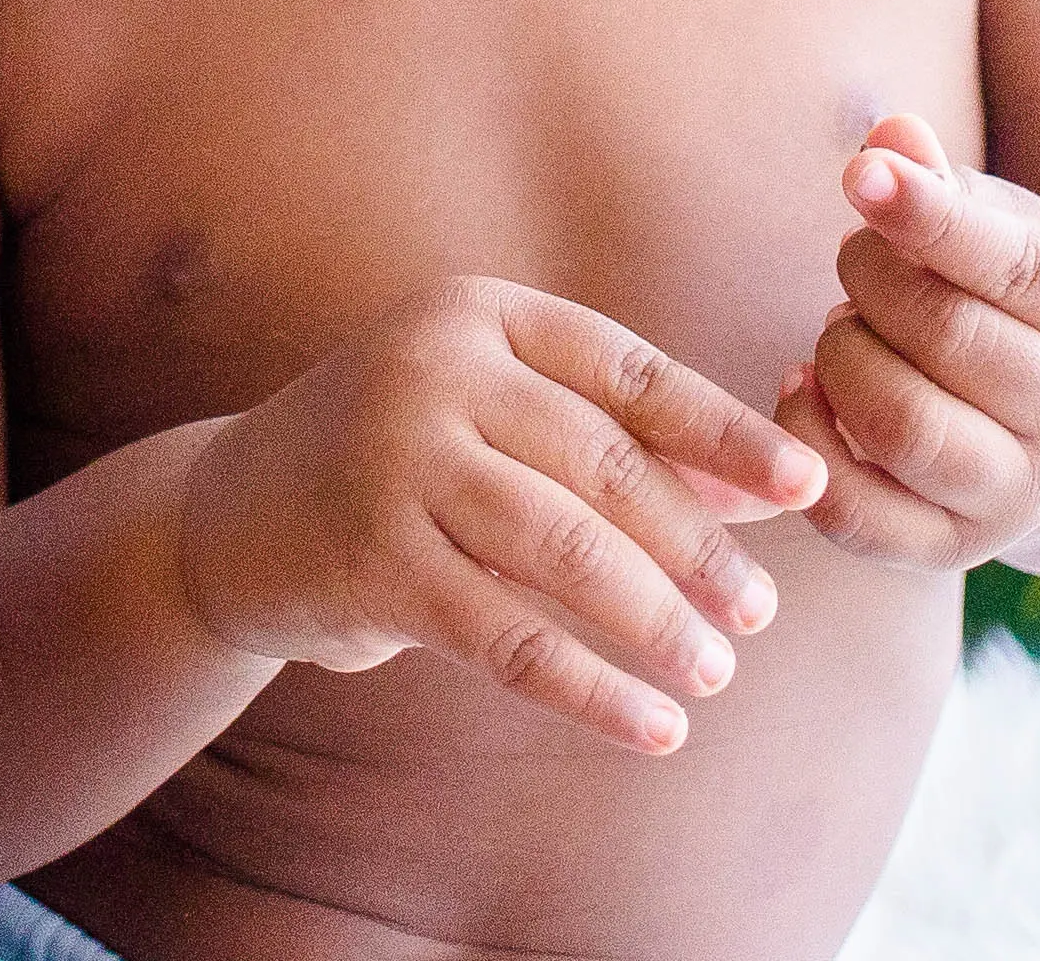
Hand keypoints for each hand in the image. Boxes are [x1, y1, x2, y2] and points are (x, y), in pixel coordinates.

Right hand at [172, 276, 825, 753]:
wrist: (233, 513)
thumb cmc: (402, 460)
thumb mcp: (502, 423)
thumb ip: (618, 444)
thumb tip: (768, 492)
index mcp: (481, 314)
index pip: (631, 373)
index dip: (725, 433)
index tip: (807, 485)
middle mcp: (435, 370)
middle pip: (603, 464)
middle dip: (696, 545)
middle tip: (759, 609)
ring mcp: (395, 459)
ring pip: (563, 550)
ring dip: (654, 620)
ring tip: (714, 672)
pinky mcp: (370, 559)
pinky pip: (506, 636)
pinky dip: (589, 688)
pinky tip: (650, 725)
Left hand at [776, 114, 1039, 571]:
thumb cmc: (1017, 296)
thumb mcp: (1004, 226)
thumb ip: (943, 184)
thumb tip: (890, 138)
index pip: (1018, 268)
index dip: (931, 218)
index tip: (858, 174)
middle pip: (948, 337)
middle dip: (871, 276)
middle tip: (858, 254)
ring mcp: (1017, 494)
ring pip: (900, 424)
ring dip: (839, 355)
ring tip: (845, 324)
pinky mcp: (949, 548)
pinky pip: (857, 511)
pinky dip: (807, 439)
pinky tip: (804, 385)